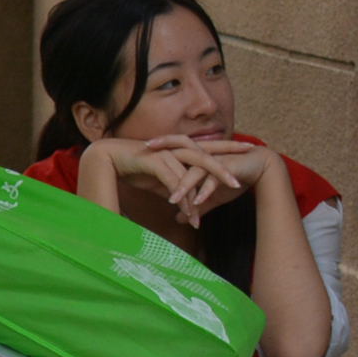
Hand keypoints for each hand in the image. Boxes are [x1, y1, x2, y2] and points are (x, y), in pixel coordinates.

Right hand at [89, 134, 258, 228]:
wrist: (105, 160)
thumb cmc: (132, 169)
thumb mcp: (158, 180)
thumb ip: (173, 186)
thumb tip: (185, 199)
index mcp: (178, 150)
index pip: (208, 147)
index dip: (228, 147)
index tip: (247, 148)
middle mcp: (174, 148)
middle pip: (208, 150)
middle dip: (230, 154)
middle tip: (252, 155)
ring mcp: (165, 153)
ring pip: (195, 163)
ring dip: (214, 175)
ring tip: (233, 185)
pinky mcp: (153, 161)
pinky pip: (174, 179)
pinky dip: (184, 194)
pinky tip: (191, 209)